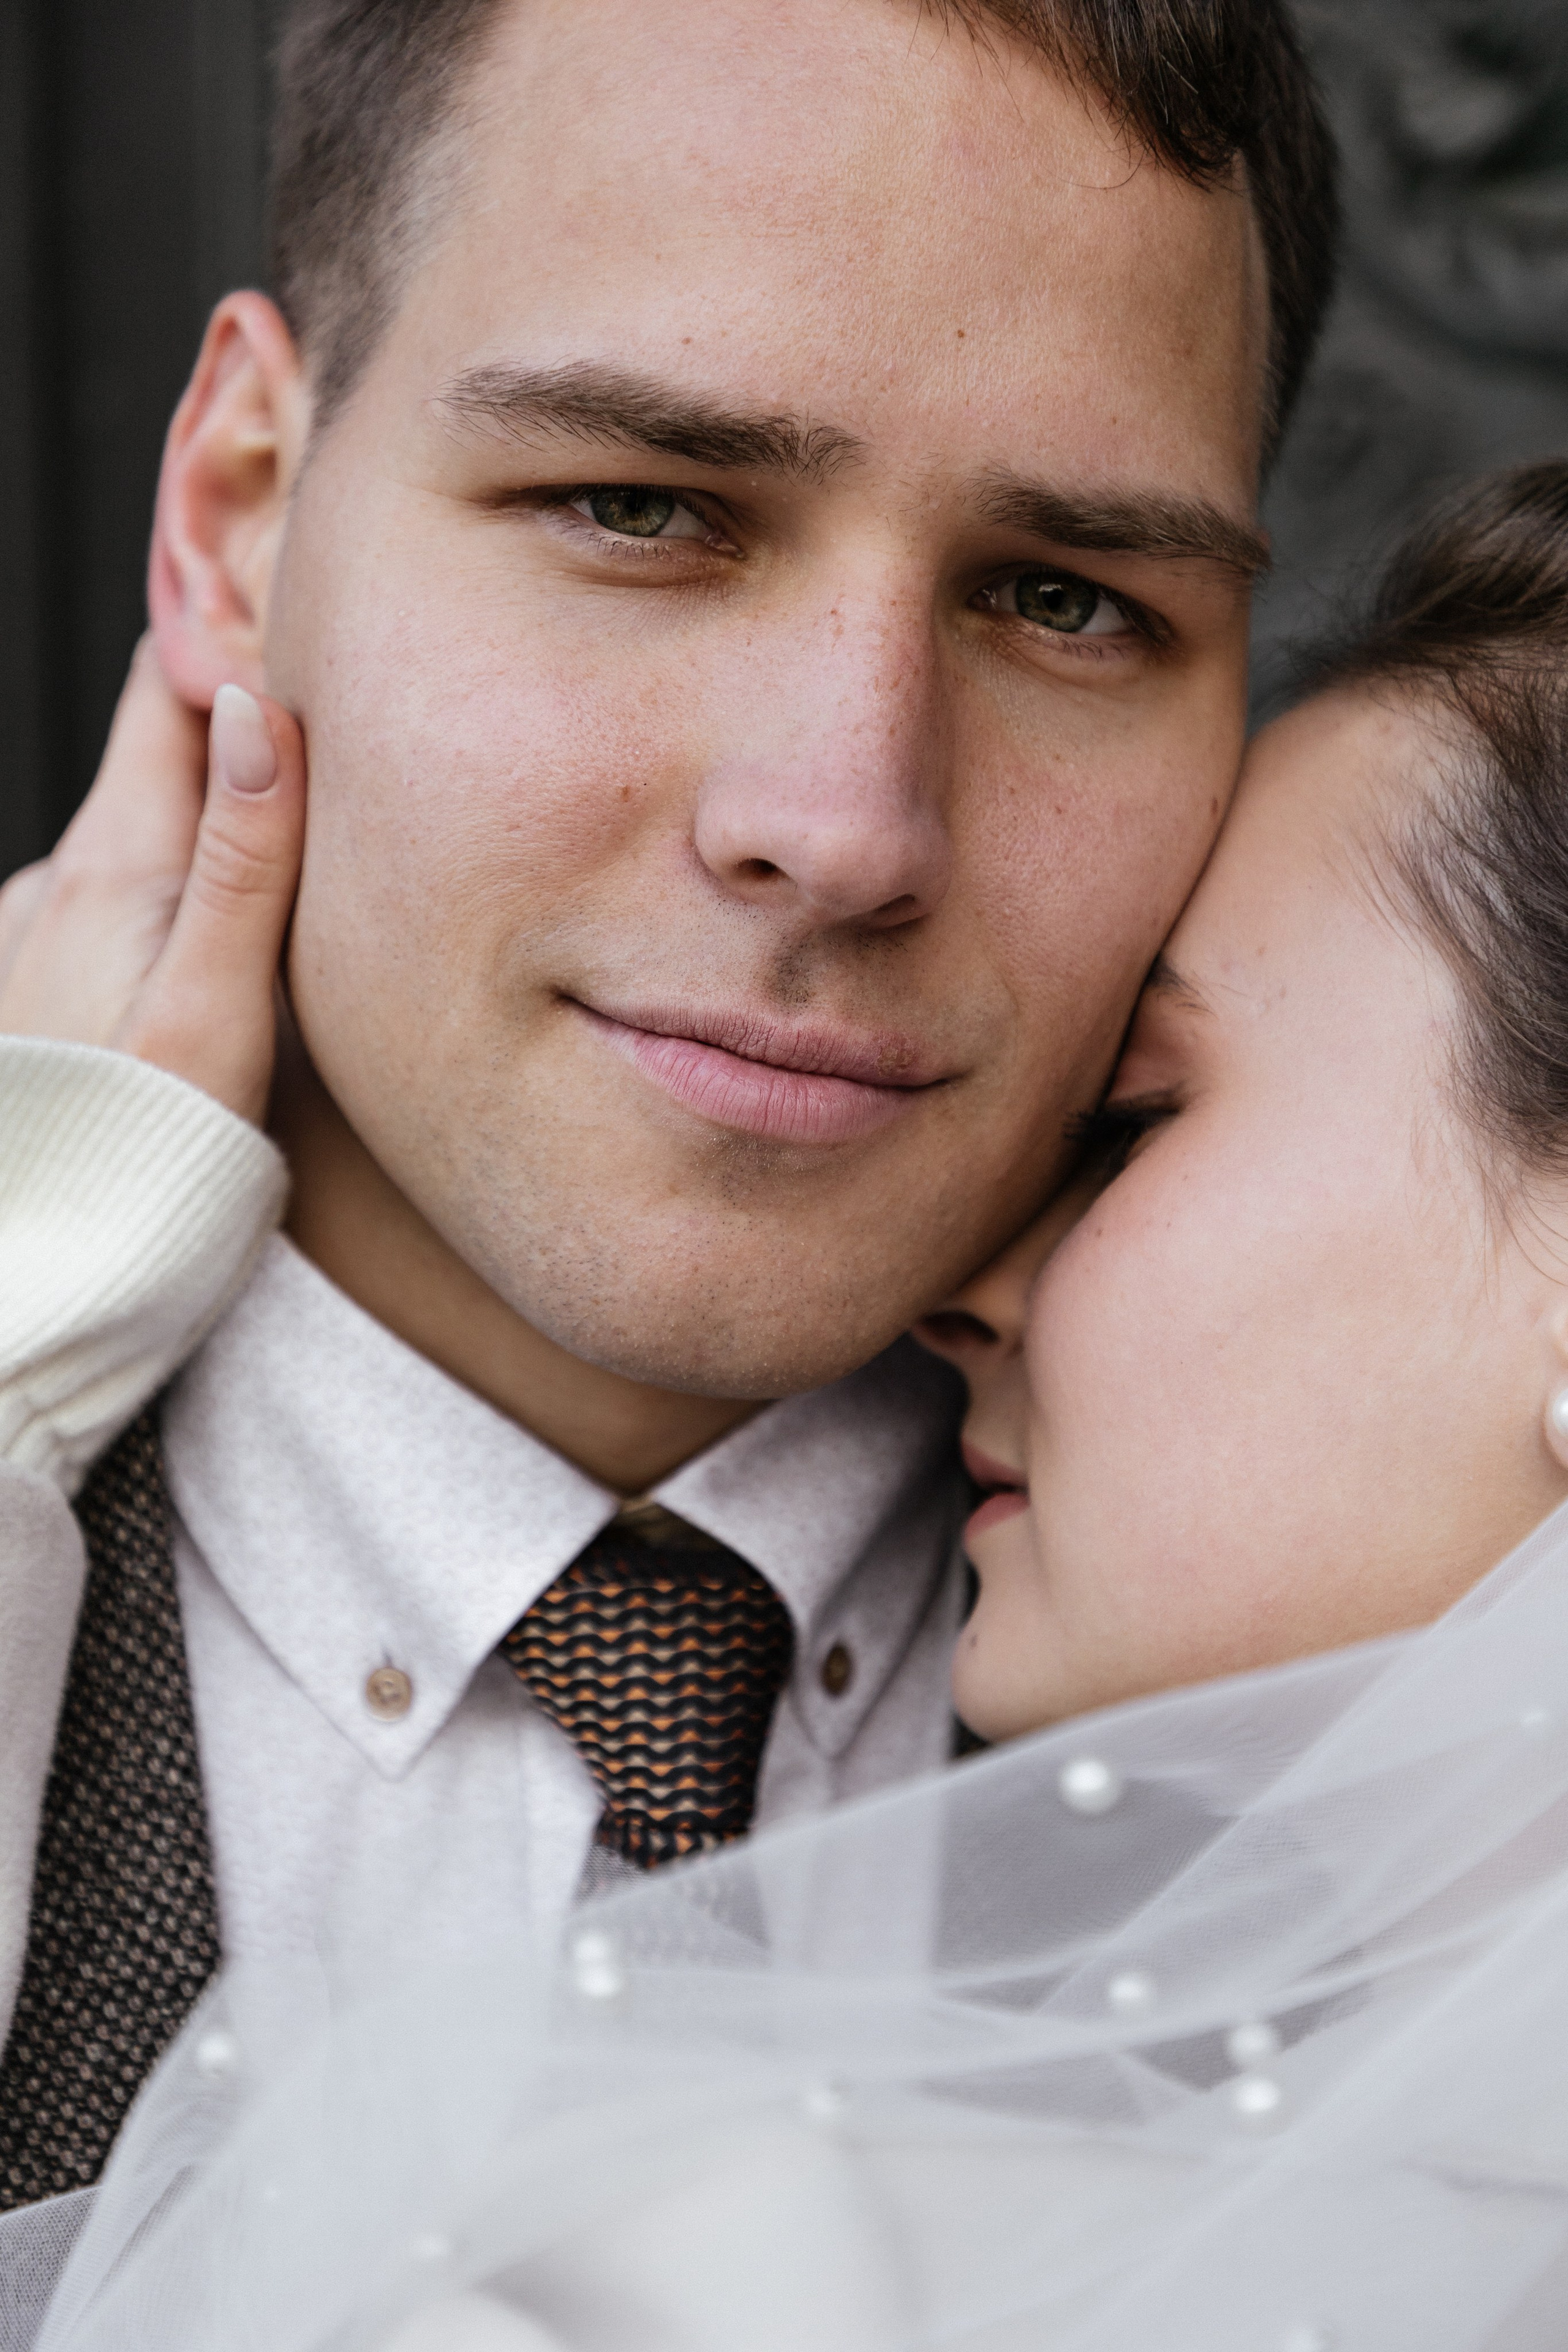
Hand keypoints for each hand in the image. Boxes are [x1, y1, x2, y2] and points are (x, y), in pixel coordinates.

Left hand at [0, 638, 305, 1124]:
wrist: (47, 1276)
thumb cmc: (144, 1160)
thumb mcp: (217, 1006)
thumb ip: (244, 858)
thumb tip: (258, 707)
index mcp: (110, 865)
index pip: (164, 691)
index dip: (236, 653)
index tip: (318, 651)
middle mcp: (58, 881)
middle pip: (160, 765)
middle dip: (244, 755)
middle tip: (345, 775)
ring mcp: (38, 936)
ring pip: (145, 844)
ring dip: (212, 847)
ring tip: (290, 899)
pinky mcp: (42, 992)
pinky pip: (122, 915)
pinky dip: (176, 919)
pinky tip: (216, 978)